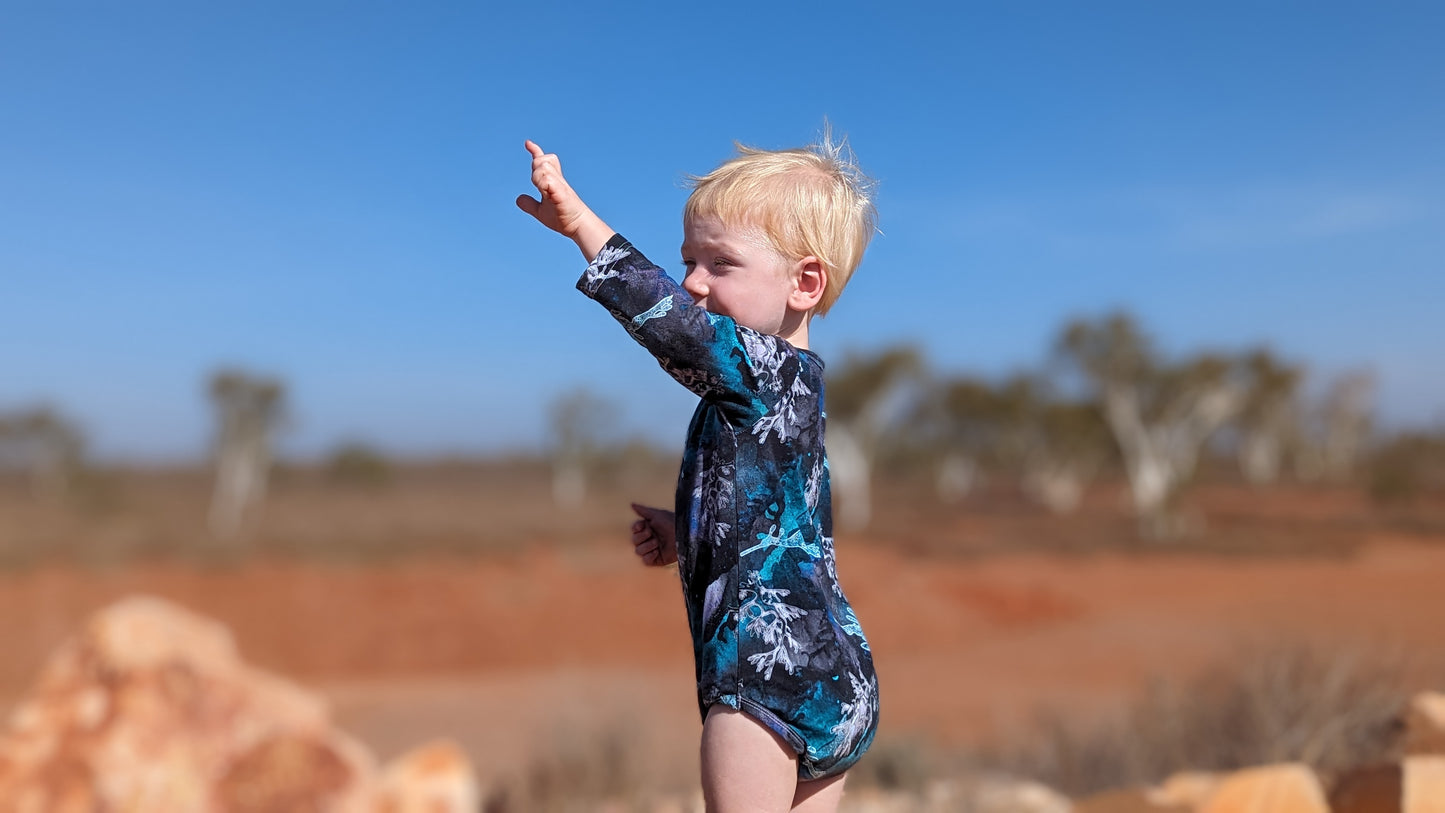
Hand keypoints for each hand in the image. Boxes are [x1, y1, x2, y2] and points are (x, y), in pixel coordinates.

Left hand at [516, 140, 613, 257]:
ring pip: (543, 167)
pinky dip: (542, 183)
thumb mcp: (541, 211)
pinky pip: (548, 181)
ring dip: (538, 176)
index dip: (535, 151)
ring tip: (543, 191)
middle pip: (542, 160)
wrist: (577, 225)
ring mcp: (559, 185)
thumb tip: (518, 199)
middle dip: (536, 165)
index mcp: (552, 181)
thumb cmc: (563, 217)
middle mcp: (556, 180)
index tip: (528, 143)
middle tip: (539, 185)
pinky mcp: (561, 193)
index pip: (543, 162)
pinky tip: (545, 192)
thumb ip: (530, 204)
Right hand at [630, 503, 677, 566]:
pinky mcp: (657, 559)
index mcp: (649, 528)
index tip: (641, 527)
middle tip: (651, 534)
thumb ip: (643, 510)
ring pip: (638, 551)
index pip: (635, 529)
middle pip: (635, 540)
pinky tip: (657, 552)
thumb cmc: (672, 522)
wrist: (683, 535)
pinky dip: (649, 556)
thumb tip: (632, 504)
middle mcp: (649, 539)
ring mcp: (652, 549)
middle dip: (642, 537)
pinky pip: (646, 561)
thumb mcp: (657, 514)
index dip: (636, 529)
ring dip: (647, 546)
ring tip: (657, 543)